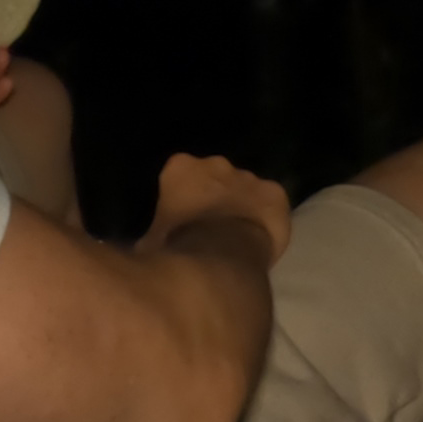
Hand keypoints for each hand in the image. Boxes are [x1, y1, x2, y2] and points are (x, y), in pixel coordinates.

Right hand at [144, 153, 291, 264]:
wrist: (221, 258)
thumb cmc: (178, 248)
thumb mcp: (149, 241)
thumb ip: (151, 232)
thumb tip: (147, 244)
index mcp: (179, 168)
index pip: (178, 176)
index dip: (182, 198)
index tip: (184, 218)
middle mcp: (215, 163)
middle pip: (214, 177)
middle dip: (214, 195)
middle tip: (212, 226)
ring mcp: (248, 176)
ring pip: (245, 188)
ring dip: (242, 204)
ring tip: (238, 233)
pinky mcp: (275, 193)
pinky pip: (271, 203)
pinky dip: (267, 215)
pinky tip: (262, 234)